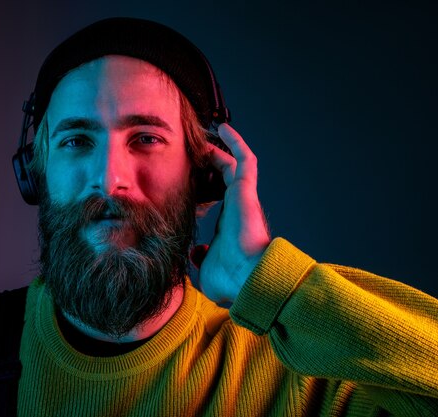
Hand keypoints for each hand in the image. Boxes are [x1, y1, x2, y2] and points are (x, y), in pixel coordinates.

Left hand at [192, 124, 270, 302]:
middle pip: (225, 178)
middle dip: (211, 163)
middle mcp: (238, 209)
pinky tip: (223, 127)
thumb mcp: (206, 271)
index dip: (205, 188)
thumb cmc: (231, 280)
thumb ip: (199, 260)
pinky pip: (243, 159)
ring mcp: (243, 198)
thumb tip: (195, 253)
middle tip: (195, 150)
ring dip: (220, 149)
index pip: (217, 200)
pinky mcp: (246, 190)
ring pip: (233, 165)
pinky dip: (235, 142)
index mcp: (229, 226)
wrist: (248, 279)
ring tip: (206, 134)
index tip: (190, 180)